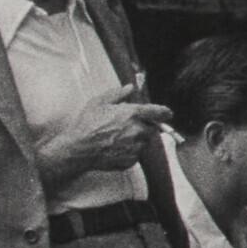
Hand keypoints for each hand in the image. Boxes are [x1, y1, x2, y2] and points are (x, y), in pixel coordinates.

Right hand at [34, 81, 169, 189]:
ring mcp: (136, 147)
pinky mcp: (131, 160)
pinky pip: (136, 155)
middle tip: (126, 127)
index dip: (164, 112)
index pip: (159, 112)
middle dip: (143, 127)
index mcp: (133, 114)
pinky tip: (114, 148)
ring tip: (117, 139)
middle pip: (151, 129)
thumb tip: (131, 87)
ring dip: (137, 140)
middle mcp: (138, 130)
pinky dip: (129, 152)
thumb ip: (118, 94)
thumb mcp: (99, 103)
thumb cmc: (87, 124)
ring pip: (144, 142)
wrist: (78, 149)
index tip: (167, 113)